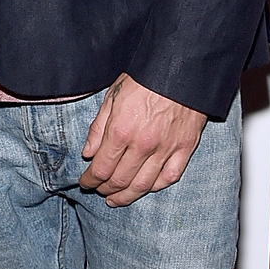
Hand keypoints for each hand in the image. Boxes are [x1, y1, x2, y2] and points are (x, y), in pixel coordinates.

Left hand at [80, 74, 206, 206]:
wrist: (180, 69)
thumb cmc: (145, 79)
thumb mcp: (112, 96)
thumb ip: (98, 127)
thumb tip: (88, 152)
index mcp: (121, 131)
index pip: (101, 168)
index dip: (90, 180)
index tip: (85, 182)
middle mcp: (143, 145)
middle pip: (120, 180)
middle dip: (105, 189)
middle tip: (98, 191)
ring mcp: (166, 148)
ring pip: (143, 185)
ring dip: (127, 196)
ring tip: (116, 199)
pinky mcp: (185, 147)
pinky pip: (170, 177)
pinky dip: (156, 187)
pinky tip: (146, 189)